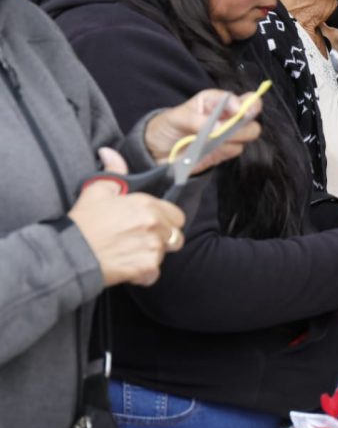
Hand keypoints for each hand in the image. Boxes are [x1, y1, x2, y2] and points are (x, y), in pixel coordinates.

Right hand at [70, 148, 186, 286]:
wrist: (69, 253)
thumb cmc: (83, 222)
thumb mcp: (96, 190)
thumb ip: (113, 171)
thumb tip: (110, 153)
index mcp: (147, 205)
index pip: (177, 215)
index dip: (165, 220)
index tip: (151, 224)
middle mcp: (154, 225)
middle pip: (175, 236)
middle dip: (162, 239)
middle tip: (139, 240)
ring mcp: (152, 248)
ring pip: (163, 255)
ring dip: (150, 256)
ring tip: (128, 252)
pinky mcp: (146, 268)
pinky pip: (153, 274)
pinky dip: (143, 275)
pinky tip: (127, 267)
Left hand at [144, 89, 262, 172]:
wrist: (157, 150)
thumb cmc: (167, 126)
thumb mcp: (178, 117)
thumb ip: (199, 121)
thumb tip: (220, 130)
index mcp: (218, 101)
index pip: (244, 99)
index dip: (247, 104)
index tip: (239, 112)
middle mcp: (227, 117)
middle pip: (251, 119)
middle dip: (243, 125)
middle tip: (227, 131)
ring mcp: (228, 135)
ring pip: (247, 136)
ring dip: (233, 139)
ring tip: (212, 141)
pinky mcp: (225, 151)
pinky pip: (235, 150)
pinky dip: (224, 151)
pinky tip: (209, 149)